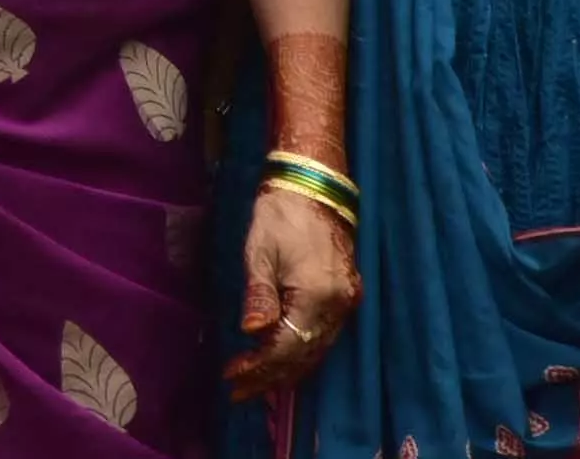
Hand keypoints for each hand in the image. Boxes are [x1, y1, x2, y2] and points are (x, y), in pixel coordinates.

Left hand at [225, 186, 360, 398]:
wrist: (313, 187)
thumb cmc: (279, 215)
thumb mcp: (260, 252)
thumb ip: (260, 295)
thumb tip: (253, 333)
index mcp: (317, 295)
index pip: (287, 347)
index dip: (259, 366)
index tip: (231, 376)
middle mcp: (339, 305)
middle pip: (304, 355)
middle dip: (270, 376)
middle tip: (239, 391)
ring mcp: (347, 302)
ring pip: (317, 350)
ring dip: (286, 370)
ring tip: (256, 385)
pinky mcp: (347, 296)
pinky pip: (325, 337)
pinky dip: (302, 353)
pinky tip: (284, 363)